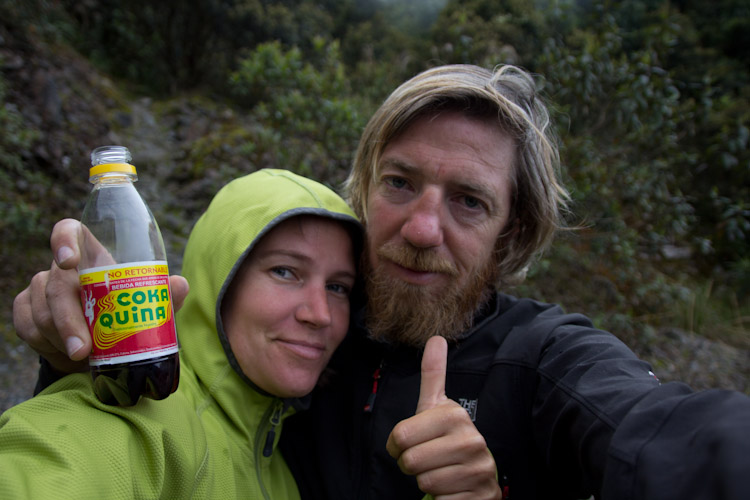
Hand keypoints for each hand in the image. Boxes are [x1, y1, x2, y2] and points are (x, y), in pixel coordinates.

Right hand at [12, 219, 188, 373]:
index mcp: (93, 256)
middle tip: (82, 349)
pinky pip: (27, 326)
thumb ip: (163, 296)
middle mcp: (63, 268)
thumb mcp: (148, 307)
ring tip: (82, 355)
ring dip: (60, 337)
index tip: (69, 262)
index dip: (64, 240)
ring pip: (41, 309)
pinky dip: (46, 344)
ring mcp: (41, 288)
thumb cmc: (126, 316)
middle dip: (68, 320)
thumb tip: (180, 285)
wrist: (99, 348)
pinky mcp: (26, 310)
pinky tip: (63, 352)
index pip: (69, 231)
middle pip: (56, 283)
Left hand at [386, 336, 501, 498]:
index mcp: (454, 415)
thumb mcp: (436, 407)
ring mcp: (479, 470)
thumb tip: (435, 337)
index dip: (396, 446)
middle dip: (410, 466)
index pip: (400, 437)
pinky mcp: (482, 497)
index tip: (409, 444)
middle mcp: (472, 440)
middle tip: (425, 460)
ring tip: (440, 472)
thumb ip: (433, 374)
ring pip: (424, 483)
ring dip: (426, 482)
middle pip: (410, 462)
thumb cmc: (446, 439)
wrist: (476, 476)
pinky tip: (451, 488)